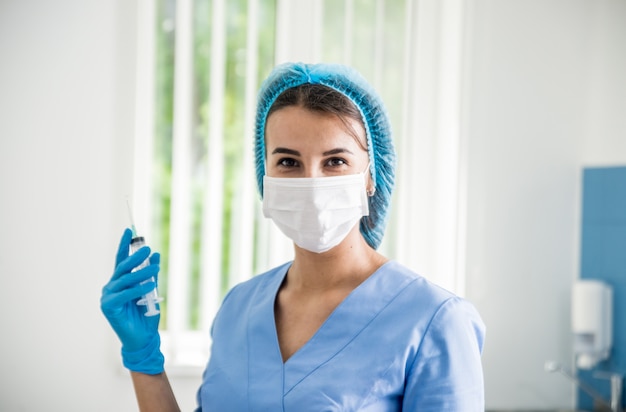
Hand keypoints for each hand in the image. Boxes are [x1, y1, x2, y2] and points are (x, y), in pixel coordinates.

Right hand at [101, 228, 164, 373]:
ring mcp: (108, 297)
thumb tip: (155, 254)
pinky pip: (125, 294)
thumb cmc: (146, 315)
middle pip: (123, 268)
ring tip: (155, 268)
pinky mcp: (109, 308)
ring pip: (125, 280)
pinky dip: (138, 289)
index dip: (124, 245)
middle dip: (135, 257)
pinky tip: (150, 285)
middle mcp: (111, 287)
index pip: (121, 260)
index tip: (129, 230)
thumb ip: (151, 274)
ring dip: (141, 273)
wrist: (143, 338)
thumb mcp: (151, 290)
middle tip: (147, 248)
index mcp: (120, 282)